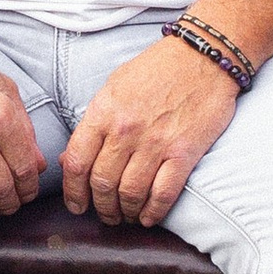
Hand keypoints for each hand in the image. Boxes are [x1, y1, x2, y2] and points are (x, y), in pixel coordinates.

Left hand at [62, 33, 239, 227]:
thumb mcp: (114, 87)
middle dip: (100, 207)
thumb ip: (94, 123)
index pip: (77, 162)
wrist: (202, 56)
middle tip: (104, 214)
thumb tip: (70, 159)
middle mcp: (125, 130)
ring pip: (130, 194)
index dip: (73, 191)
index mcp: (104, 112)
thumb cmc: (156, 70)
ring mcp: (155, 143)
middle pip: (102, 184)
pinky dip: (152, 212)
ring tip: (125, 216)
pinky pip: (163, 194)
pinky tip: (148, 217)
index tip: (76, 205)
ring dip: (124, 213)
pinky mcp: (183, 153)